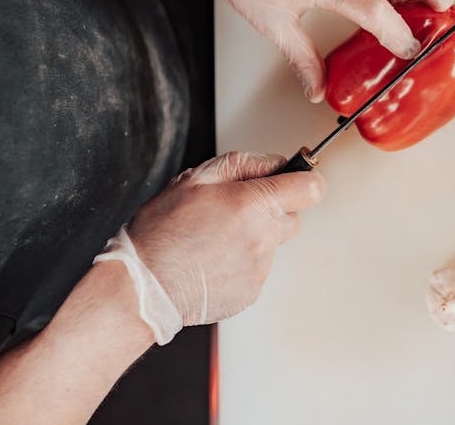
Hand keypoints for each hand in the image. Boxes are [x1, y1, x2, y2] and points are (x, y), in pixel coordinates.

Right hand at [108, 151, 324, 330]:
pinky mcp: (252, 292)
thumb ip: (244, 164)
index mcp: (254, 204)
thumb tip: (275, 162)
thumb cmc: (162, 230)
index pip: (311, 188)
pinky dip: (241, 264)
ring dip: (253, 238)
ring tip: (214, 240)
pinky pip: (257, 270)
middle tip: (233, 212)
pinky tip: (211, 262)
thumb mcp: (195, 178)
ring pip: (272, 245)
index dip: (304, 180)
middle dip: (270, 210)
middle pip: (292, 217)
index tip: (293, 180)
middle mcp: (264, 238)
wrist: (143, 286)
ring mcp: (260, 269)